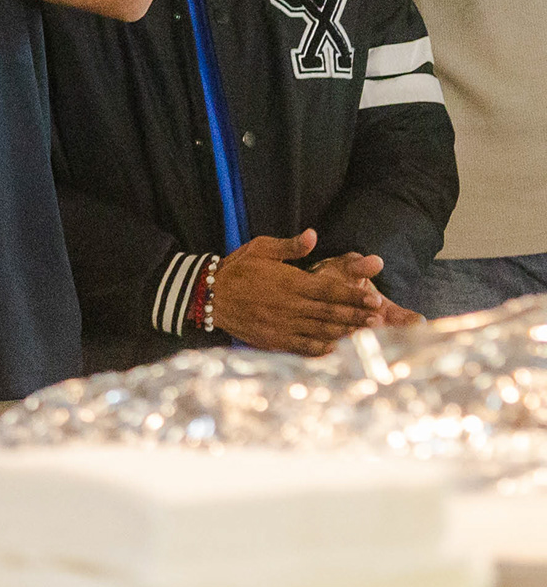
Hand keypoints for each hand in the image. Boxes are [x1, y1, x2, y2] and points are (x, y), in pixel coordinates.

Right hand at [205, 230, 398, 353]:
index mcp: (290, 282)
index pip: (330, 289)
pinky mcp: (274, 339)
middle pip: (331, 312)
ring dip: (346, 333)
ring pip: (322, 331)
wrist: (208, 296)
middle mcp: (290, 305)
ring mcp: (283, 324)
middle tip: (378, 319)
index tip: (373, 299)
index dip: (353, 295)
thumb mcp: (261, 248)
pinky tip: (339, 352)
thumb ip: (290, 245)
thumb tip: (313, 235)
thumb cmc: (237, 269)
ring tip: (367, 335)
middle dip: (356, 315)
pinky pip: (304, 347)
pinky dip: (323, 350)